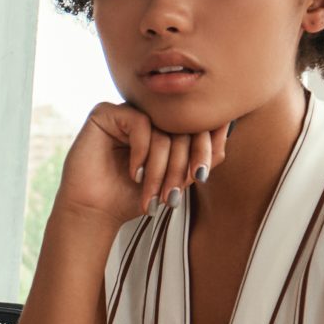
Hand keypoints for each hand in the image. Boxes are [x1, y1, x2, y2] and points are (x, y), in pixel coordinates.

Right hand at [54, 102, 231, 226]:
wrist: (95, 211)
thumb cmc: (132, 196)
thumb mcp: (177, 179)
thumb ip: (202, 156)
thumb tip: (228, 125)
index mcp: (163, 126)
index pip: (195, 126)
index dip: (203, 150)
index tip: (199, 178)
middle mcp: (146, 116)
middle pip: (182, 127)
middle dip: (181, 164)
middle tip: (172, 194)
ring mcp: (126, 112)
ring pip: (163, 129)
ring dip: (161, 166)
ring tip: (151, 192)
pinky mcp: (105, 112)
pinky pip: (140, 122)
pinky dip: (142, 150)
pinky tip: (134, 172)